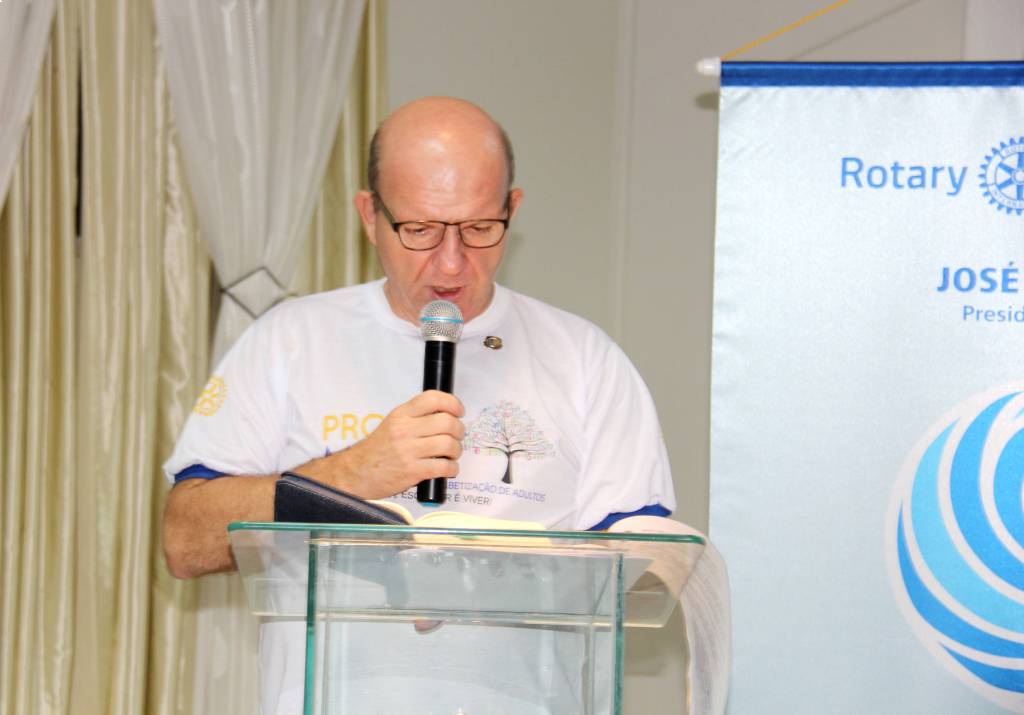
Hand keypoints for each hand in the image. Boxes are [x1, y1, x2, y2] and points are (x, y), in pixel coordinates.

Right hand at [301, 390, 464, 498]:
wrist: (356, 473)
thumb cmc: (377, 449)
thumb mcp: (392, 423)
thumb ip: (415, 417)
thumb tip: (447, 415)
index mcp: (401, 414)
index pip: (433, 398)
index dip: (452, 403)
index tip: (459, 411)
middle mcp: (405, 430)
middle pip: (447, 422)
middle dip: (459, 430)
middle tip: (457, 436)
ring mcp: (408, 451)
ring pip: (448, 445)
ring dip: (456, 450)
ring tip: (452, 454)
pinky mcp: (412, 472)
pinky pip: (443, 467)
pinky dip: (452, 469)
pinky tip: (448, 469)